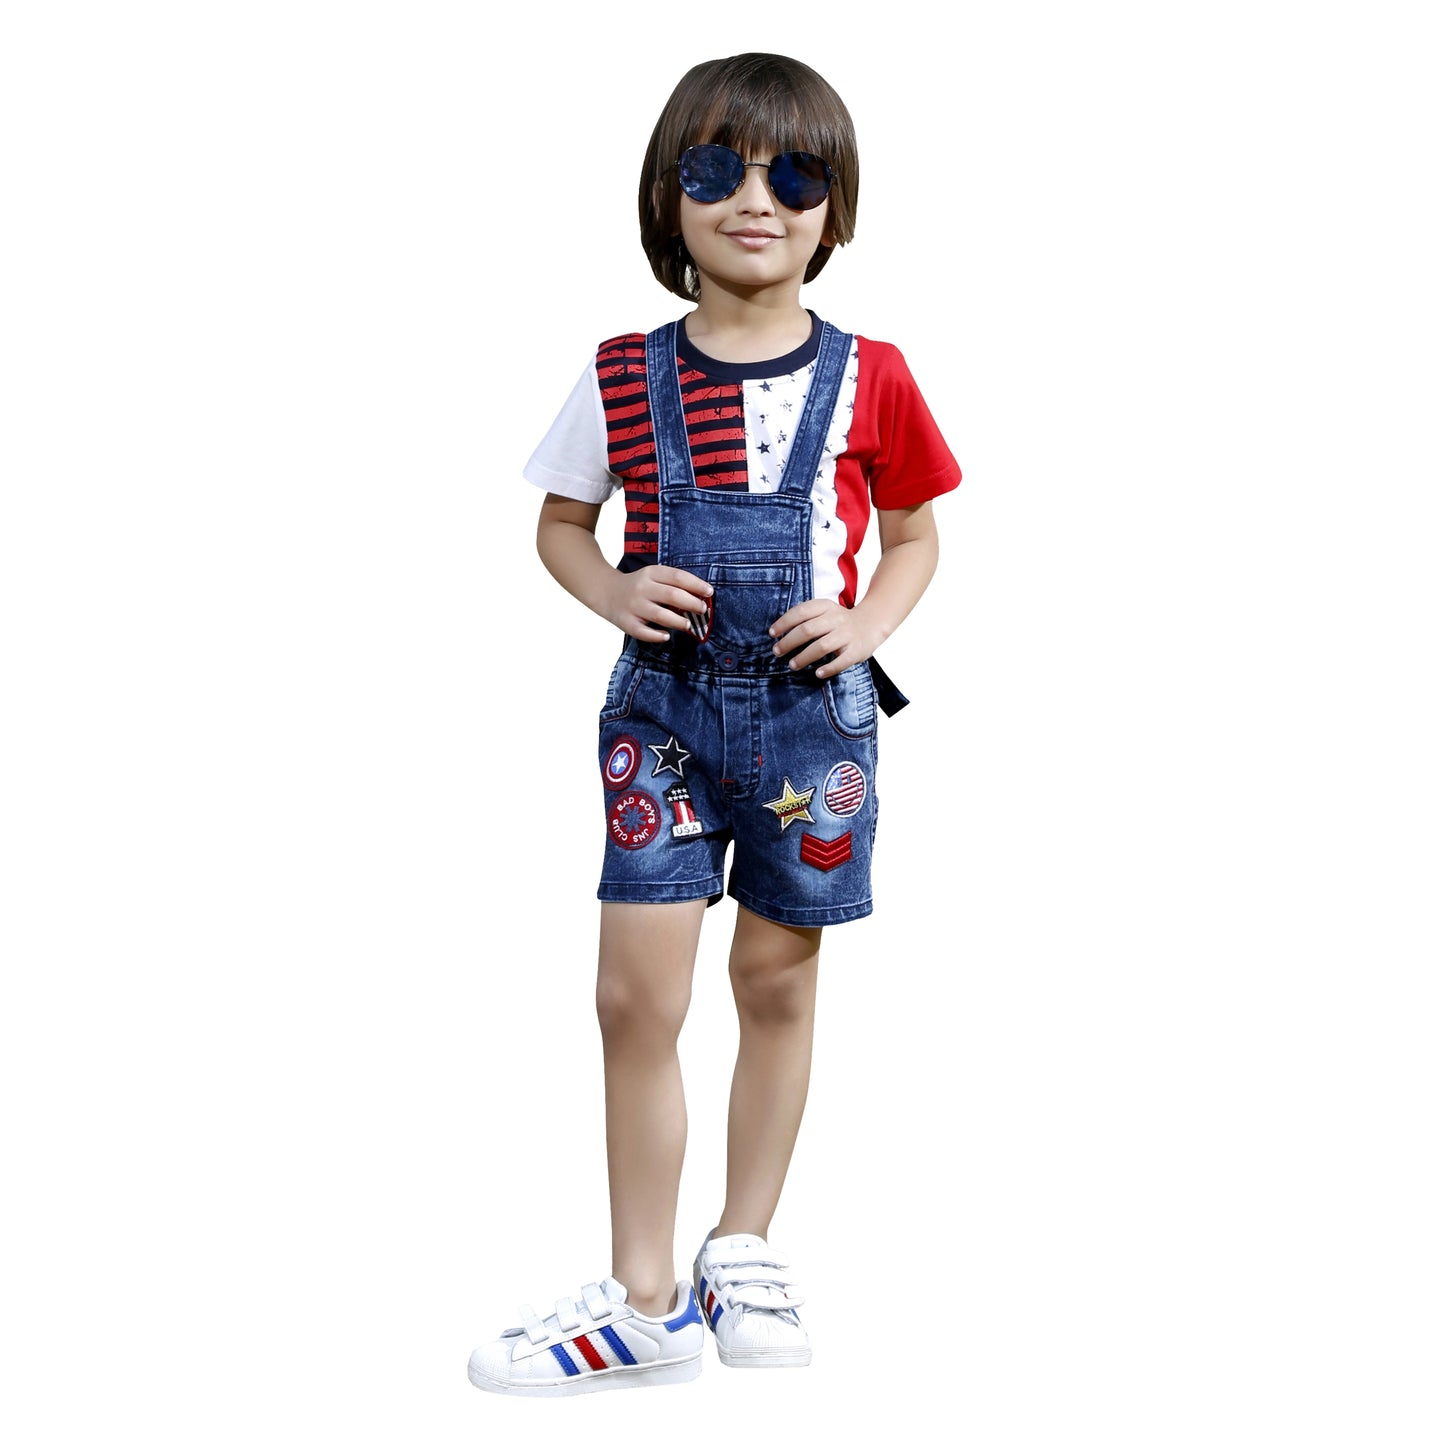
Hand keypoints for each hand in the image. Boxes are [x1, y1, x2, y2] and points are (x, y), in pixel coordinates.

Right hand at [604, 565, 712, 642]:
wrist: (606, 592)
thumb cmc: (639, 586)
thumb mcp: (653, 576)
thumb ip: (673, 584)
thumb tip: (702, 596)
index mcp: (651, 573)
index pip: (678, 577)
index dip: (696, 585)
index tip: (710, 592)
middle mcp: (642, 588)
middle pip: (672, 596)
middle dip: (692, 604)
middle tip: (703, 610)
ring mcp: (634, 606)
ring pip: (661, 615)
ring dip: (679, 621)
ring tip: (689, 625)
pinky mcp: (627, 623)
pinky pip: (644, 632)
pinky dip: (657, 636)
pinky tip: (666, 636)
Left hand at [768, 598, 884, 678]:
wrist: (871, 624)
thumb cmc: (839, 621)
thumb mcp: (824, 611)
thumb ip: (806, 618)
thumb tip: (778, 632)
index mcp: (826, 606)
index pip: (801, 612)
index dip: (784, 623)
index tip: (772, 633)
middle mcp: (836, 619)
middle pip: (808, 630)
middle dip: (789, 642)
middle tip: (777, 651)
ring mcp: (847, 635)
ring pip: (821, 646)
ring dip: (804, 657)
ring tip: (792, 665)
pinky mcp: (856, 650)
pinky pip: (841, 661)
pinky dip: (829, 668)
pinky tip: (818, 673)